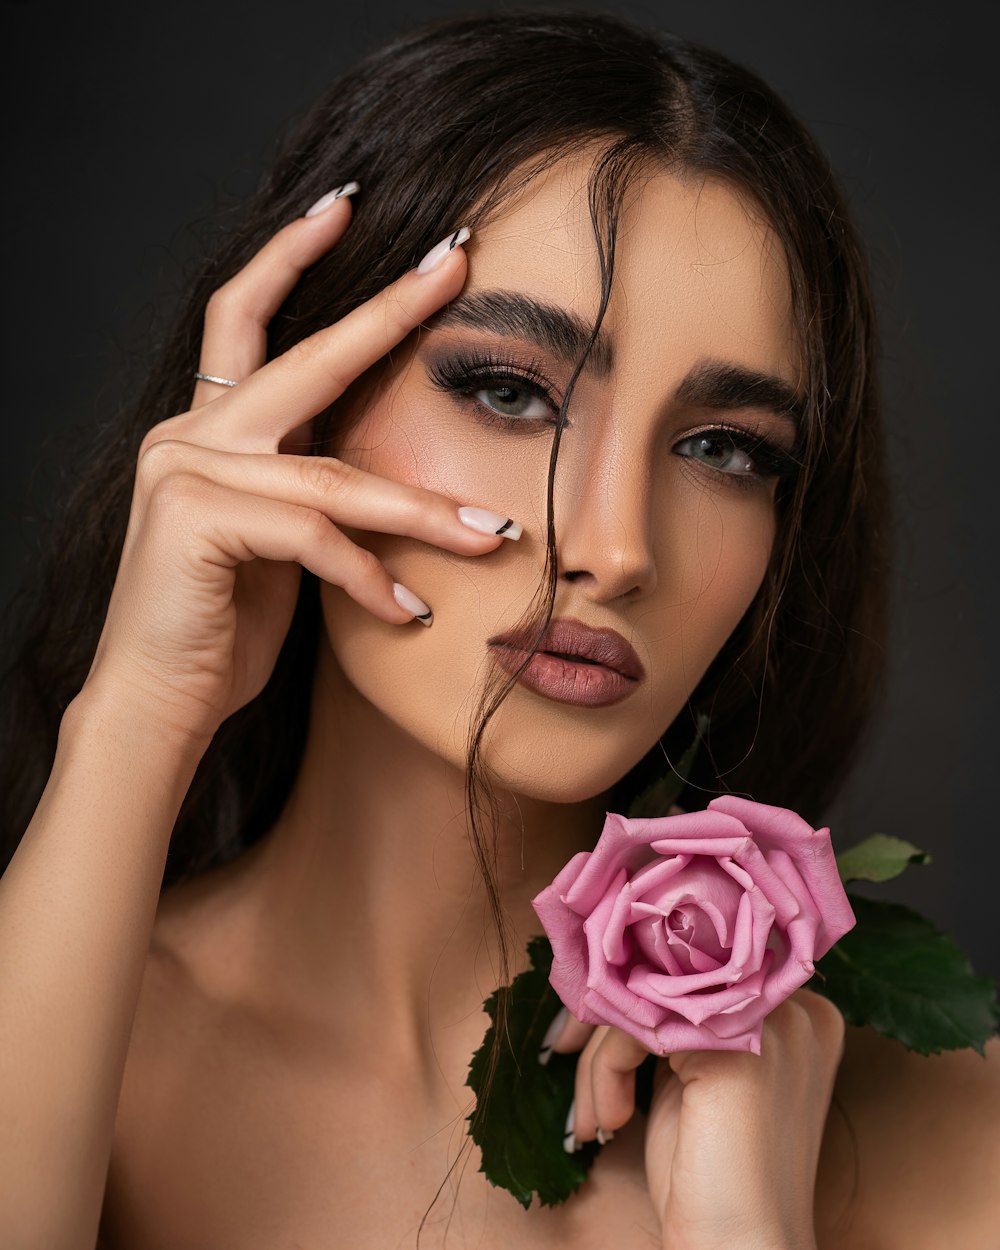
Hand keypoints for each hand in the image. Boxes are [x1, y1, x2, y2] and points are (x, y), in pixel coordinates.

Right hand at [80, 195, 508, 747]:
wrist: (159, 706)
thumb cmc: (224, 629)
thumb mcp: (284, 549)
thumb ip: (318, 497)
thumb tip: (401, 484)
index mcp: (212, 431)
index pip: (248, 321)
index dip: (292, 256)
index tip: (349, 207)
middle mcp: (191, 436)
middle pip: (302, 356)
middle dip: (386, 308)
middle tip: (455, 259)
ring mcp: (186, 472)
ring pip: (331, 474)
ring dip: (422, 510)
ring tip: (493, 535)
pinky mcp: (194, 522)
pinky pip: (313, 538)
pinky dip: (369, 577)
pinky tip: (407, 613)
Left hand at [550, 988, 844, 1249]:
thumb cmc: (709, 1174)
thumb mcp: (687, 1074)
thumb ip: (671, 1016)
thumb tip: (604, 966)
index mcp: (792, 1005)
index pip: (688, 957)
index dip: (626, 984)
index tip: (578, 1026)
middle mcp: (793, 1003)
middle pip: (666, 967)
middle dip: (602, 1011)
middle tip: (561, 1049)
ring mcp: (769, 1023)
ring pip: (646, 992)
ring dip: (599, 1057)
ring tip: (596, 1116)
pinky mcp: (735, 1051)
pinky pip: (637, 1027)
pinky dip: (604, 1070)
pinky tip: (608, 1120)